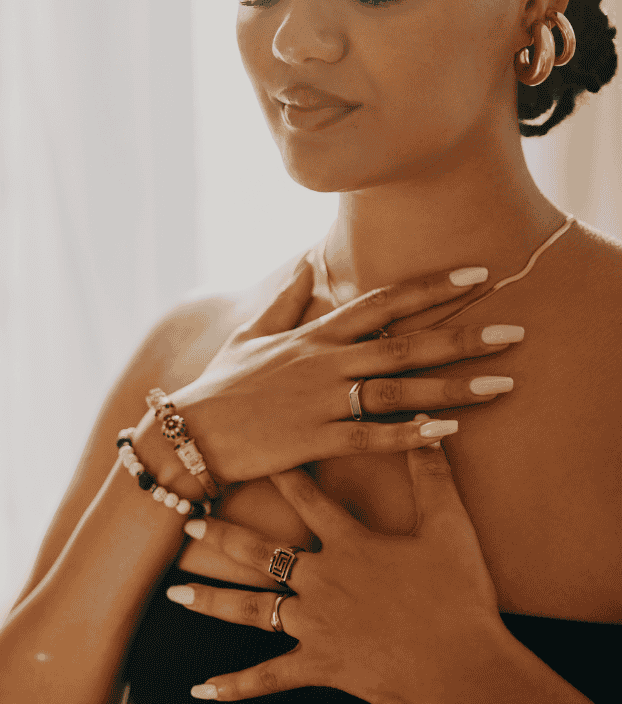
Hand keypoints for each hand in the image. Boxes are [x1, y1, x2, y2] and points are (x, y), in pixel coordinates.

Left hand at [166, 420, 502, 703]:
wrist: (464, 666)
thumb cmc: (459, 596)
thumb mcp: (449, 528)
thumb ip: (434, 476)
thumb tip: (433, 428)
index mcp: (348, 544)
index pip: (306, 498)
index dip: (279, 474)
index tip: (249, 455)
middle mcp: (321, 579)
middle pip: (260, 552)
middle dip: (222, 536)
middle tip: (188, 524)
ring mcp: (315, 624)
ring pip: (250, 609)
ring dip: (210, 600)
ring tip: (174, 592)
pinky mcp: (319, 665)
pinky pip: (269, 678)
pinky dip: (236, 686)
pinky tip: (203, 690)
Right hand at [170, 258, 519, 483]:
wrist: (188, 432)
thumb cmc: (221, 385)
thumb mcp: (250, 335)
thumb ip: (284, 299)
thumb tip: (305, 262)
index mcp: (314, 335)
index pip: (382, 302)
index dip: (431, 287)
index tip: (477, 275)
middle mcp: (324, 362)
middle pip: (405, 343)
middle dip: (462, 336)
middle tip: (515, 332)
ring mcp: (321, 401)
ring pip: (398, 389)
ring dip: (452, 387)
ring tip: (502, 383)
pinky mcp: (313, 440)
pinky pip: (371, 437)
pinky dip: (411, 436)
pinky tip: (449, 433)